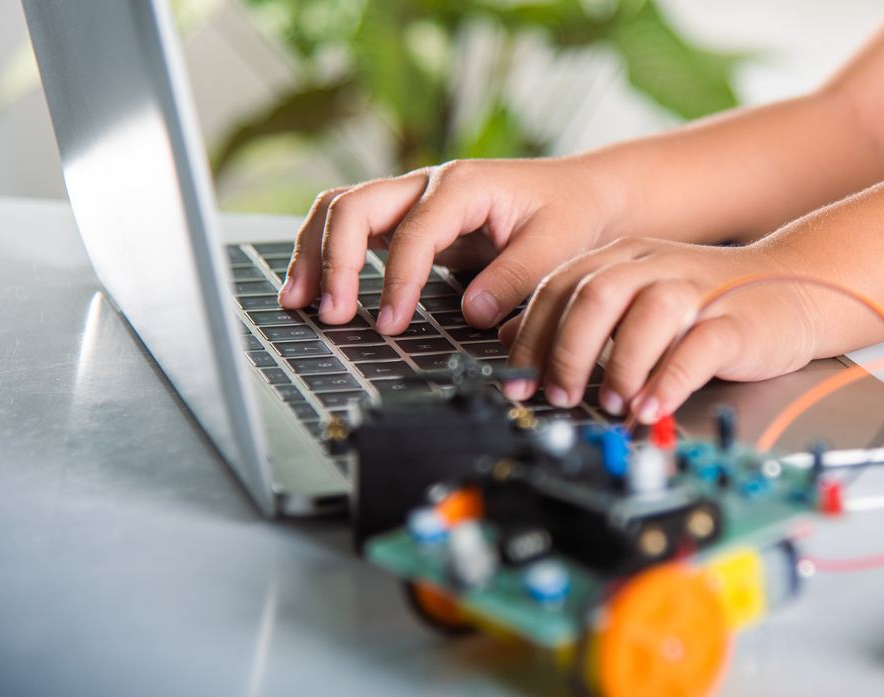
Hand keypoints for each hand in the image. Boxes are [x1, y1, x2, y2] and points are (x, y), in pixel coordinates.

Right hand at [278, 157, 618, 333]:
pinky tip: (316, 289)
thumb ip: (516, 277)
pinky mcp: (410, 220)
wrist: (583, 194)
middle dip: (335, 260)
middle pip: (355, 206)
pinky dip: (327, 254)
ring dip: (315, 253)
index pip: (413, 233)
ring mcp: (414, 199)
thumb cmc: (571, 214)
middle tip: (332, 314)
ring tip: (299, 302)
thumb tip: (472, 312)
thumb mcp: (558, 245)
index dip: (396, 281)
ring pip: (342, 210)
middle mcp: (429, 185)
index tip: (391, 324)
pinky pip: (354, 227)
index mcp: (464, 186)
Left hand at [502, 238, 821, 423]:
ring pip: (647, 315)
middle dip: (568, 352)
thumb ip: (581, 313)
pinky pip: (698, 348)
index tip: (521, 384)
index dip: (533, 338)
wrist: (799, 286)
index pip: (560, 287)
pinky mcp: (737, 322)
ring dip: (620, 365)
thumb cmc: (711, 302)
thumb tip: (518, 340)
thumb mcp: (637, 298)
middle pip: (595, 295)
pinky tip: (652, 407)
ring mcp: (699, 291)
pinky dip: (669, 381)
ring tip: (612, 402)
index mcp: (624, 258)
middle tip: (561, 395)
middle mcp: (657, 266)